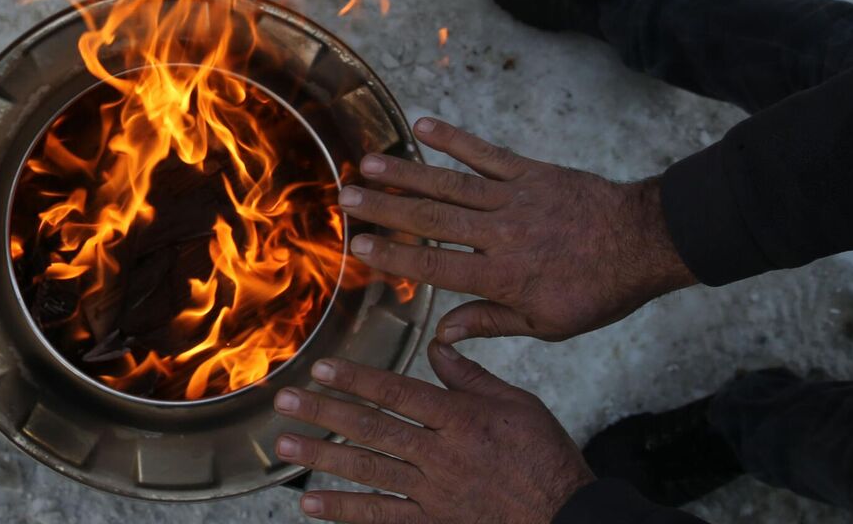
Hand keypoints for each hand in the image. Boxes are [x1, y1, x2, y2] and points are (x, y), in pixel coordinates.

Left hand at [274, 345, 594, 523]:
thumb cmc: (546, 458)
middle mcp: (441, 454)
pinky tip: (311, 502)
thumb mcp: (519, 405)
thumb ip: (472, 378)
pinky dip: (344, 509)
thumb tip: (438, 346)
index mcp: (461, 419)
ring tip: (284, 443)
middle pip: (372, 428)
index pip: (398, 393)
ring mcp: (434, 492)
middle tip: (284, 400)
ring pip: (368, 469)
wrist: (568, 517)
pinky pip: (382, 515)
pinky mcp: (433, 522)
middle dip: (323, 412)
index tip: (321, 367)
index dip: (355, 379)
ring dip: (321, 456)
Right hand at [341, 118, 695, 343]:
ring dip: (407, 173)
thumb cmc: (598, 290)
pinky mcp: (531, 172)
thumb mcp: (548, 325)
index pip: (436, 266)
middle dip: (385, 208)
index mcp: (503, 276)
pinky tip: (422, 126)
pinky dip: (454, 139)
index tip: (358, 246)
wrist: (645, 242)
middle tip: (346, 197)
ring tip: (369, 162)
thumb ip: (491, 323)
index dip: (394, 256)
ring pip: (451, 185)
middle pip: (432, 220)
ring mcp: (515, 198)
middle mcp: (501, 234)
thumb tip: (441, 333)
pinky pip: (486, 154)